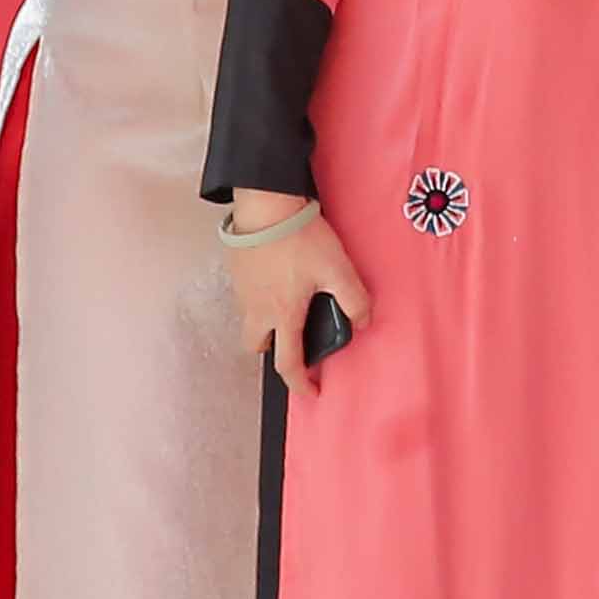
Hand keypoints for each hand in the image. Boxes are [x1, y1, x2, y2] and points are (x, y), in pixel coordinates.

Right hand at [223, 198, 367, 389]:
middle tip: (291, 340)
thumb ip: (354, 299)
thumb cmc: (300, 238)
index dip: (299, 383)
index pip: (287, 362)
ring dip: (265, 323)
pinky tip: (277, 279)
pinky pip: (245, 297)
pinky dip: (259, 298)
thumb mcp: (338, 269)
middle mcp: (256, 309)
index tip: (310, 391)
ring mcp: (242, 291)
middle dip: (272, 351)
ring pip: (249, 321)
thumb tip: (363, 321)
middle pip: (256, 346)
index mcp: (282, 314)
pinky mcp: (236, 273)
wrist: (266, 206)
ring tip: (287, 305)